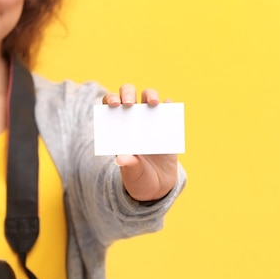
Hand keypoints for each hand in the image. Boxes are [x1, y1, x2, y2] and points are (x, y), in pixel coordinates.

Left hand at [102, 84, 177, 201]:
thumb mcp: (132, 173)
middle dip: (128, 93)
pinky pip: (168, 109)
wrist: (157, 185)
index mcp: (118, 127)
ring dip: (151, 95)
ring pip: (148, 97)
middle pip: (129, 94)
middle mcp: (133, 119)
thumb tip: (121, 159)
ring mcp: (150, 120)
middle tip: (129, 104)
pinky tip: (168, 104)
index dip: (110, 99)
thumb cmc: (138, 177)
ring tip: (153, 103)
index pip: (110, 105)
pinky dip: (169, 104)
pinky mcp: (167, 125)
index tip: (113, 105)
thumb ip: (128, 165)